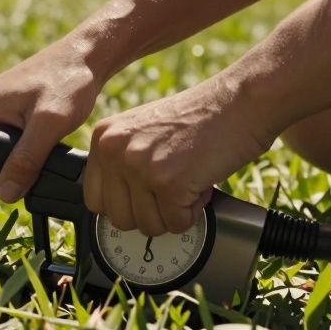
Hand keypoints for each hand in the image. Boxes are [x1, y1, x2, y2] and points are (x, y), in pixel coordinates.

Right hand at [0, 39, 102, 202]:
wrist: (84, 57)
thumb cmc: (68, 82)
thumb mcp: (49, 125)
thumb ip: (26, 160)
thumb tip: (6, 195)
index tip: (19, 178)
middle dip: (1, 170)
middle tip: (34, 166)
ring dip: (12, 160)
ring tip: (40, 151)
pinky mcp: (0, 109)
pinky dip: (17, 150)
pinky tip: (39, 143)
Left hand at [83, 75, 274, 235]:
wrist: (237, 103)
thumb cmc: (197, 119)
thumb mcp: (141, 132)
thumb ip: (122, 162)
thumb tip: (117, 206)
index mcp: (103, 137)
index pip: (93, 199)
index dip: (124, 205)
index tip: (144, 197)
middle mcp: (114, 150)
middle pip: (119, 219)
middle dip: (150, 213)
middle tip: (172, 187)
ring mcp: (140, 167)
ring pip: (149, 226)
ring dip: (173, 212)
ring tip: (188, 180)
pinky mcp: (169, 184)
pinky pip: (177, 224)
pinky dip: (194, 212)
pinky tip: (200, 183)